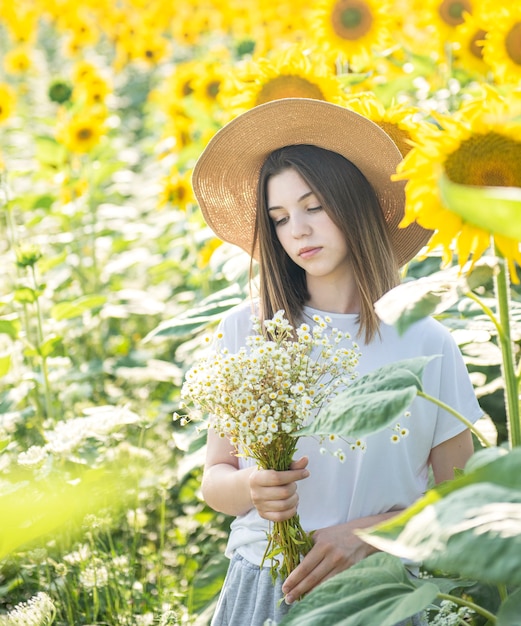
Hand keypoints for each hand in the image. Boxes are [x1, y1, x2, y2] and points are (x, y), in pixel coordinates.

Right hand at [249, 456, 308, 521]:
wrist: (256, 486)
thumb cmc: (270, 473)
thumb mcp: (278, 466)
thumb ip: (292, 465)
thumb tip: (306, 459)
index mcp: (256, 477)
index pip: (277, 478)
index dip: (294, 475)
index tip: (305, 473)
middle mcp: (255, 493)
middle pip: (283, 493)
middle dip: (294, 488)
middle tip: (294, 484)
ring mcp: (259, 505)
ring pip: (284, 505)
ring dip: (294, 499)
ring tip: (294, 494)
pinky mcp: (263, 515)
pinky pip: (281, 517)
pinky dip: (291, 511)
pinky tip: (293, 504)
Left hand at [281, 511, 401, 603]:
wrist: (361, 535)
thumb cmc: (337, 534)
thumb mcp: (320, 534)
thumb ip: (306, 543)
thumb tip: (291, 553)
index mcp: (322, 545)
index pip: (305, 566)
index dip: (294, 578)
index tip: (285, 586)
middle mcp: (331, 556)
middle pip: (312, 577)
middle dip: (298, 589)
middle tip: (288, 598)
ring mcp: (341, 565)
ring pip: (322, 583)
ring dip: (309, 593)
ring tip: (298, 600)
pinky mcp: (349, 571)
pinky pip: (333, 584)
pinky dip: (323, 591)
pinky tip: (315, 596)